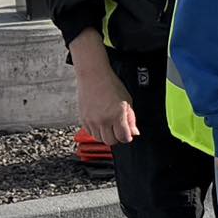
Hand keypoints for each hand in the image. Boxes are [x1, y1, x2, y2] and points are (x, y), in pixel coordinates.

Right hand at [69, 31, 136, 145]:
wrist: (93, 76)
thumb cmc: (111, 85)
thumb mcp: (128, 101)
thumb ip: (131, 119)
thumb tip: (134, 132)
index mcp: (117, 115)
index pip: (124, 137)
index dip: (128, 137)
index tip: (128, 133)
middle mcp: (103, 120)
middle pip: (111, 141)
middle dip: (117, 137)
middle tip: (119, 129)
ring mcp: (91, 120)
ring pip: (100, 139)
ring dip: (106, 135)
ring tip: (110, 125)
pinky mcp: (83, 119)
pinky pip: (90, 132)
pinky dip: (97, 131)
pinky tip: (101, 123)